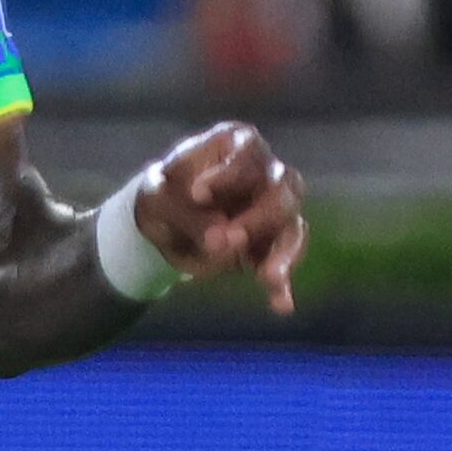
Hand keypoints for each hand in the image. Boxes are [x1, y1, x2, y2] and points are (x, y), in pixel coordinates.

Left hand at [133, 122, 306, 313]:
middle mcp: (263, 172)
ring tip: (268, 278)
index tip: (197, 194)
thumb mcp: (158, 200)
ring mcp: (272, 207)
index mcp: (235, 145)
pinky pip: (284, 260)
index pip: (249, 150)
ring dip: (282, 253)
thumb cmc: (162, 196)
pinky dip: (282, 283)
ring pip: (293, 225)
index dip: (229, 173)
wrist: (160, 224)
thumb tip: (223, 240)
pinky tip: (281, 305)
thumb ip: (187, 214)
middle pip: (283, 187)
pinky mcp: (271, 242)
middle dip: (261, 215)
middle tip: (232, 237)